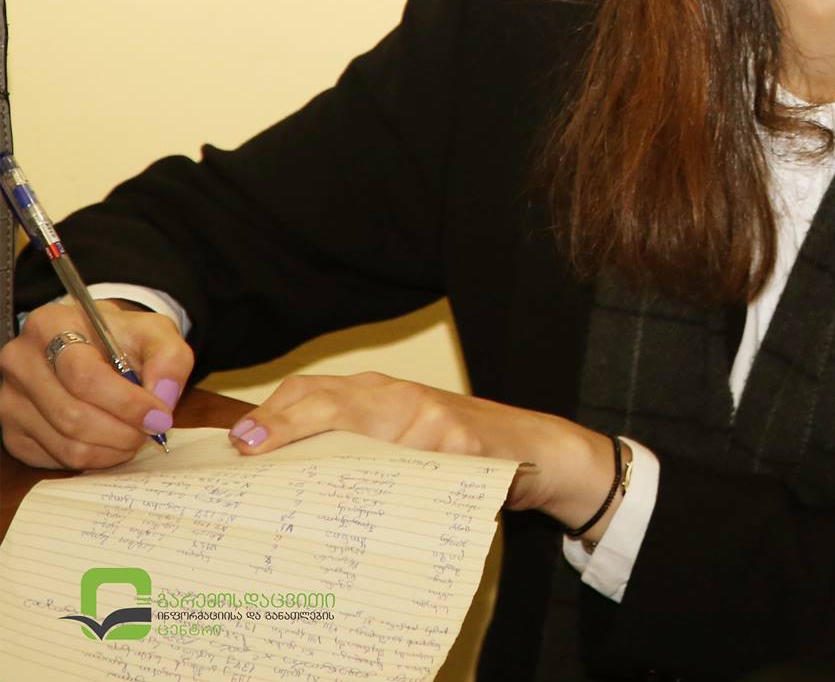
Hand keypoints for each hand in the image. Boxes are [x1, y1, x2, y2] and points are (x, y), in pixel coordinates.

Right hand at [0, 299, 190, 468]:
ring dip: (112, 448)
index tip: (160, 416)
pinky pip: (57, 459)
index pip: (85, 376)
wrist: (90, 342)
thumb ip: (169, 358)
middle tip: (151, 430)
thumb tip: (163, 397)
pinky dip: (95, 458)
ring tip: (135, 434)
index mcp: (51, 326)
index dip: (127, 403)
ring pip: (66, 444)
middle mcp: (20, 361)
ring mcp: (10, 399)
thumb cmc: (120, 338)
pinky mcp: (12, 431)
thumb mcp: (154, 332)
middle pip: (72, 415)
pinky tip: (111, 440)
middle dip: (123, 431)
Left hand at [231, 372, 620, 534]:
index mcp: (378, 392)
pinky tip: (371, 506)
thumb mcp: (399, 434)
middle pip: (330, 402)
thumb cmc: (454, 447)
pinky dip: (388, 483)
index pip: (313, 390)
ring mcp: (430, 415)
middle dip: (285, 425)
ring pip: (364, 432)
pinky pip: (414, 465)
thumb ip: (353, 441)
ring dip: (328, 458)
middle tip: (250, 451)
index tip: (241, 443)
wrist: (531, 447)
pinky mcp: (458, 441)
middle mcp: (399, 396)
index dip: (273, 413)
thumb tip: (274, 464)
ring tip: (296, 485)